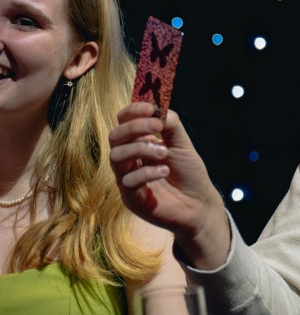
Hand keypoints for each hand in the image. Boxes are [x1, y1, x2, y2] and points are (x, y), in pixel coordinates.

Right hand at [108, 102, 229, 267]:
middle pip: (114, 137)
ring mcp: (126, 178)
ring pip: (115, 156)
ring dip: (140, 149)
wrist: (200, 205)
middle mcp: (129, 159)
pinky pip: (127, 180)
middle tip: (158, 127)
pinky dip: (147, 172)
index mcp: (138, 143)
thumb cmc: (189, 174)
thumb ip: (170, 125)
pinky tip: (164, 172)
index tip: (150, 109)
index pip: (123, 122)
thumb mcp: (182, 144)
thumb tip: (158, 109)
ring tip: (164, 153)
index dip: (132, 112)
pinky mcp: (130, 197)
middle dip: (135, 128)